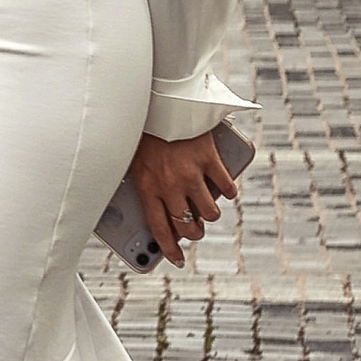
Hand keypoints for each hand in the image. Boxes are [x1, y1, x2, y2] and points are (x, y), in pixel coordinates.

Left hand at [128, 128, 241, 266]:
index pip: (160, 229)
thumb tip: (149, 208)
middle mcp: (170, 186)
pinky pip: (227, 188)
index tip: (176, 260)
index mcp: (148, 187)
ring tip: (206, 208)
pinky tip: (223, 188)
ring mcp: (192, 174)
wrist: (160, 100)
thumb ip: (143, 184)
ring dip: (210, 214)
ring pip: (210, 213)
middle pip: (188, 226)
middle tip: (194, 229)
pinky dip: (228, 191)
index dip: (170, 249)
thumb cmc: (142, 131)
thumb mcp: (132, 160)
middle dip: (193, 233)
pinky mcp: (210, 160)